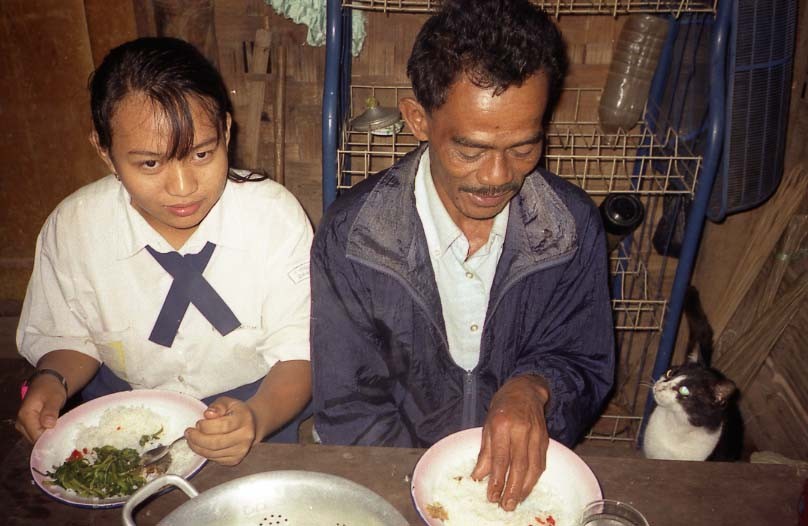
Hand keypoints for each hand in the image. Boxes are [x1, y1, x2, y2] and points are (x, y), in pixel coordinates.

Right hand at [15, 374, 67, 442]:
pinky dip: (47, 434)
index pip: (36, 436)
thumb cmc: (51, 389)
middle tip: (65, 434)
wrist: (46, 383)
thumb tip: (48, 425)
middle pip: (36, 440)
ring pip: (37, 439)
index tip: (63, 436)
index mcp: (25, 416)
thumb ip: (50, 411)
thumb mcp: (54, 397)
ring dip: (49, 437)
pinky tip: (57, 430)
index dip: (50, 438)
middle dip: (50, 439)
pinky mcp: (28, 427)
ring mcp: (24, 426)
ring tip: (62, 431)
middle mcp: (21, 423)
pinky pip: (38, 435)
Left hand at [185, 396, 256, 465]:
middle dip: (197, 438)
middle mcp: (245, 437)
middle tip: (189, 433)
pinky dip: (204, 453)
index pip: (223, 426)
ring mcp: (241, 450)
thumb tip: (208, 414)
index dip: (206, 426)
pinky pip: (214, 459)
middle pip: (216, 443)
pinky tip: (200, 445)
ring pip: (213, 453)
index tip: (198, 423)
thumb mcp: (227, 402)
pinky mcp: (235, 460)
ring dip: (197, 447)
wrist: (251, 425)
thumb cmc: (236, 412)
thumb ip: (217, 406)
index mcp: (244, 419)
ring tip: (191, 439)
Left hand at [471, 375, 549, 510]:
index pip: (500, 458)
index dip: (497, 479)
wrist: (525, 390)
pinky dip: (534, 478)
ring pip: (533, 467)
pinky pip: (541, 462)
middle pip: (519, 465)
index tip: (492, 496)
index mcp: (502, 424)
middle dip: (513, 489)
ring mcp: (536, 434)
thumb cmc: (502, 408)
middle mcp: (521, 430)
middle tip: (506, 505)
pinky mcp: (545, 439)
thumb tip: (478, 477)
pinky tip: (527, 488)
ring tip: (517, 501)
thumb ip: (485, 452)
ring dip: (525, 487)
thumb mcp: (487, 426)